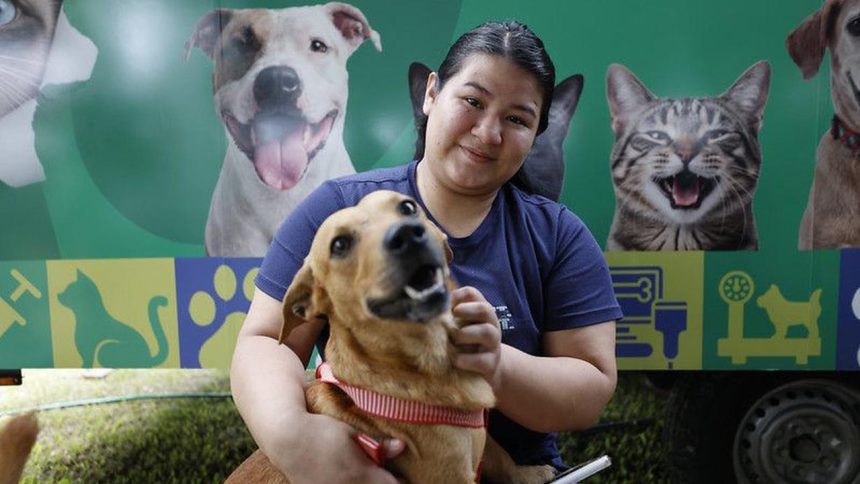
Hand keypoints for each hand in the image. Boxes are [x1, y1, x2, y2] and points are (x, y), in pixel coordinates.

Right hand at [275, 413, 404, 483]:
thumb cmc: (322, 432)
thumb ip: (378, 445)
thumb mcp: (351, 433)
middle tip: (382, 473)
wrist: (287, 439)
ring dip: (363, 483)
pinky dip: (345, 483)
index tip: (398, 475)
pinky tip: (343, 477)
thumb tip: (401, 447)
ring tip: (362, 474)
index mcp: (362, 474)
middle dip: (380, 481)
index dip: (397, 481)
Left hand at [450, 286, 502, 389]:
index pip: (473, 294)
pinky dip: (466, 360)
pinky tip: (456, 360)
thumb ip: (448, 315)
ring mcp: (493, 345)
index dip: (459, 295)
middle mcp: (490, 325)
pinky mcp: (491, 364)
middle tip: (454, 314)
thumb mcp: (459, 326)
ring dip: (466, 334)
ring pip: (486, 332)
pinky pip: (481, 360)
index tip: (448, 303)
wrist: (486, 368)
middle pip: (485, 309)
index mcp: (480, 312)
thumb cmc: (466, 343)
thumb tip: (425, 307)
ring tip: (454, 340)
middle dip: (468, 309)